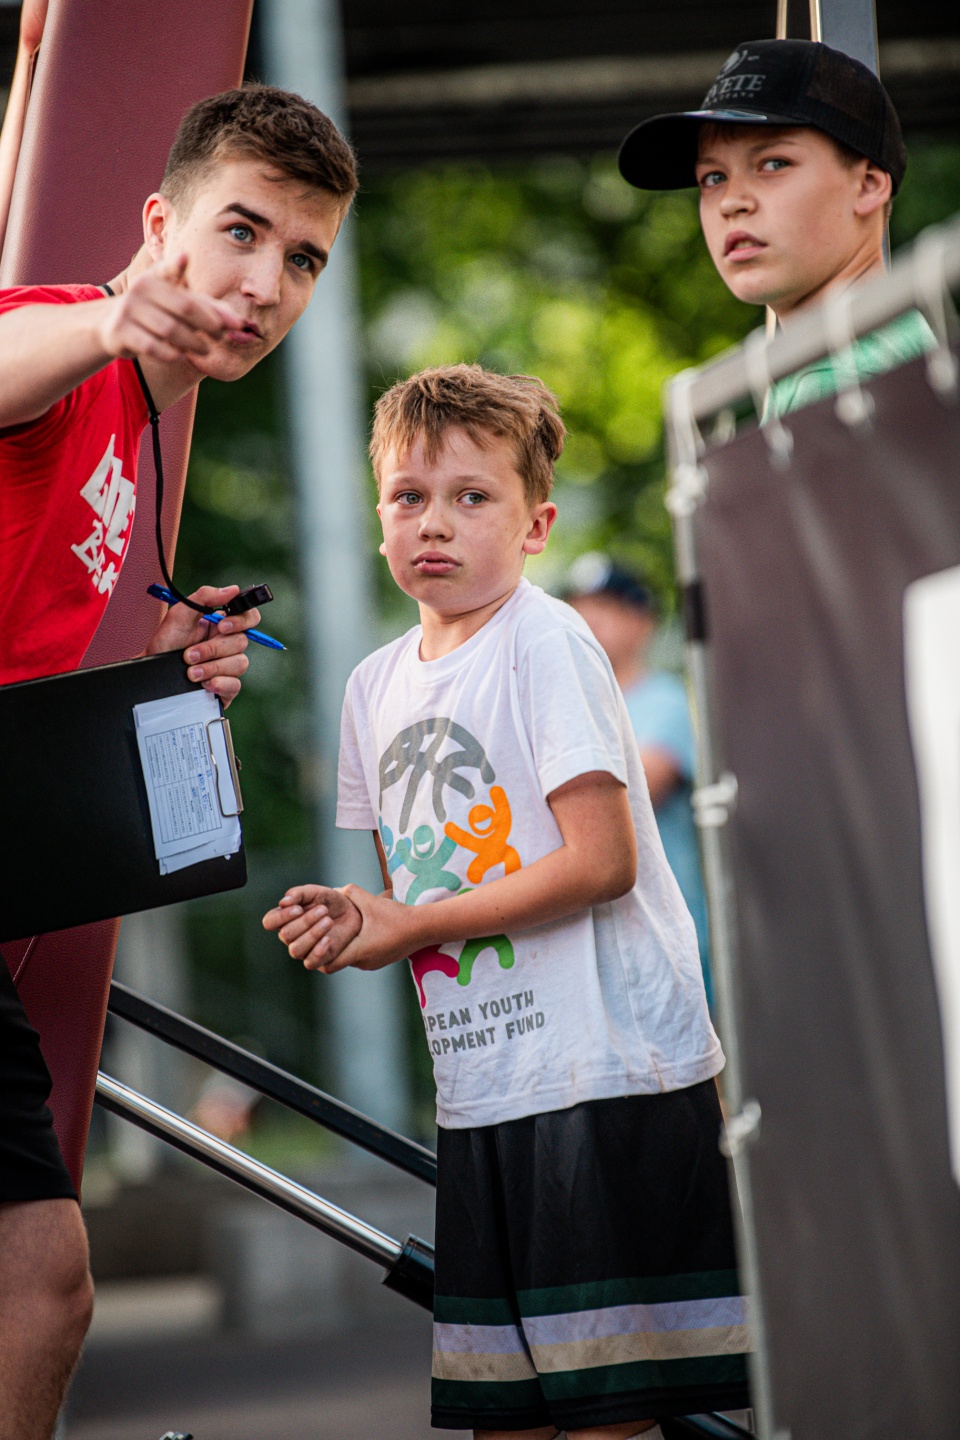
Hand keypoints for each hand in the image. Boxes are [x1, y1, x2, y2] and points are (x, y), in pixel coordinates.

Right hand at [99, 254, 244, 365]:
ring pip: (170, 330)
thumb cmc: (157, 312)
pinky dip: (171, 354)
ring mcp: (128, 309)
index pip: (170, 272)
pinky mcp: (120, 331)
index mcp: (156, 276)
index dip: (179, 270)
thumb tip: (240, 322)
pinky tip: (181, 355)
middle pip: (184, 307)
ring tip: (205, 350)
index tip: (188, 262)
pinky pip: (152, 346)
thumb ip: (210, 309)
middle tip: (222, 336)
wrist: (112, 325)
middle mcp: (141, 288)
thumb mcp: (178, 303)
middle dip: (208, 324)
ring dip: (193, 343)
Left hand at [145, 584, 259, 705]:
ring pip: (239, 664)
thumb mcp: (179, 615)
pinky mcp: (226, 687)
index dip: (241, 621)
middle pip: (242, 642)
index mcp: (222, 625)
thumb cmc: (166, 643)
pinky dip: (220, 684)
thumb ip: (204, 597)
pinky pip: (235, 685)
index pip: (249, 617)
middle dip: (213, 649)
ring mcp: (229, 666)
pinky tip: (204, 683)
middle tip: (190, 653)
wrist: (153, 673)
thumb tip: (232, 589)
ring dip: (212, 667)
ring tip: (191, 671)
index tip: (221, 626)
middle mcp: (229, 645)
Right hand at [263, 885, 362, 968]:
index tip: (299, 908)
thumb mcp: (315, 892)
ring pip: (295, 949)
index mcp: (284, 918)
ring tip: (329, 921)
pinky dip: (318, 951)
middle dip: (305, 921)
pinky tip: (328, 939)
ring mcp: (302, 950)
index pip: (269, 921)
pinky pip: (309, 962)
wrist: (351, 912)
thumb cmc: (329, 901)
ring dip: (313, 933)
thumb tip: (283, 903)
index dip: (281, 916)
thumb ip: (298, 894)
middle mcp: (290, 936)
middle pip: (286, 934)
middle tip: (324, 910)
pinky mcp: (317, 960)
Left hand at [305, 884, 416, 974]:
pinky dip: (354, 947)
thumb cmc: (398, 915)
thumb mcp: (372, 901)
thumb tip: (334, 890)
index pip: (327, 963)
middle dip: (327, 947)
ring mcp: (372, 964)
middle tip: (322, 932)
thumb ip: (351, 893)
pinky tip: (357, 932)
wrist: (424, 927)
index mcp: (359, 951)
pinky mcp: (379, 961)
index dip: (318, 951)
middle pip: (336, 961)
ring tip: (338, 930)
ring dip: (342, 946)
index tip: (316, 936)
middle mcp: (363, 963)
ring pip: (348, 959)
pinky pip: (359, 957)